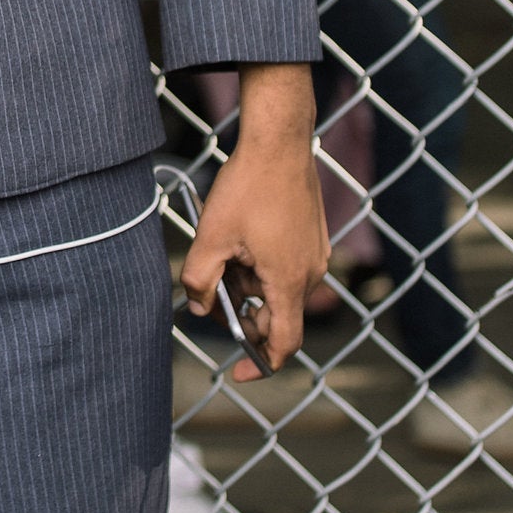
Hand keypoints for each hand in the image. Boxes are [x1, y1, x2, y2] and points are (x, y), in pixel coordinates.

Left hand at [180, 65, 327, 379]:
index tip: (238, 372)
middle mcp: (310, 271)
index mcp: (288, 280)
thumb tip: (199, 307)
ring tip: (224, 251)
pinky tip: (240, 238)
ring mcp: (314, 253)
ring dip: (248, 285)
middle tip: (212, 294)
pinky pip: (285, 268)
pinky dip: (260, 266)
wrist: (278, 141)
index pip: (284, 343)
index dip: (261, 365)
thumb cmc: (248, 186)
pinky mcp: (311, 236)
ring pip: (277, 290)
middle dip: (243, 314)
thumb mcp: (211, 237)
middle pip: (277, 316)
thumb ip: (200, 282)